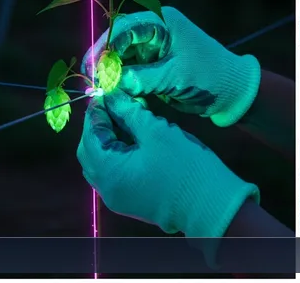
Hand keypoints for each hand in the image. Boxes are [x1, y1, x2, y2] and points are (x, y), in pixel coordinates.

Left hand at [77, 90, 259, 237]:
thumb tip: (112, 96)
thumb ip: (129, 112)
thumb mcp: (156, 131)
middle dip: (97, 127)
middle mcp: (105, 188)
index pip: (90, 135)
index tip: (106, 92)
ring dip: (106, 142)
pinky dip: (115, 156)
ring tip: (123, 121)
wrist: (210, 206)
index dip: (96, 111)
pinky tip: (130, 141)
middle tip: (113, 105)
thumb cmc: (184, 165)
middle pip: (88, 151)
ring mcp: (117, 198)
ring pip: (99, 164)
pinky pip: (112, 175)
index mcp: (108, 170)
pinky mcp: (129, 202)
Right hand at [81, 7, 260, 126]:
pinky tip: (113, 94)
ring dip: (111, 73)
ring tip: (100, 90)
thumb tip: (113, 82)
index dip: (106, 45)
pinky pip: (129, 72)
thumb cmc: (211, 77)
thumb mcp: (177, 77)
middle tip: (90, 78)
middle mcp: (155, 31)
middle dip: (104, 60)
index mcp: (163, 22)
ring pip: (121, 58)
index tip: (94, 64)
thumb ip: (144, 78)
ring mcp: (153, 49)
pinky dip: (121, 84)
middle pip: (119, 41)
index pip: (126, 27)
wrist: (232, 92)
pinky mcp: (152, 67)